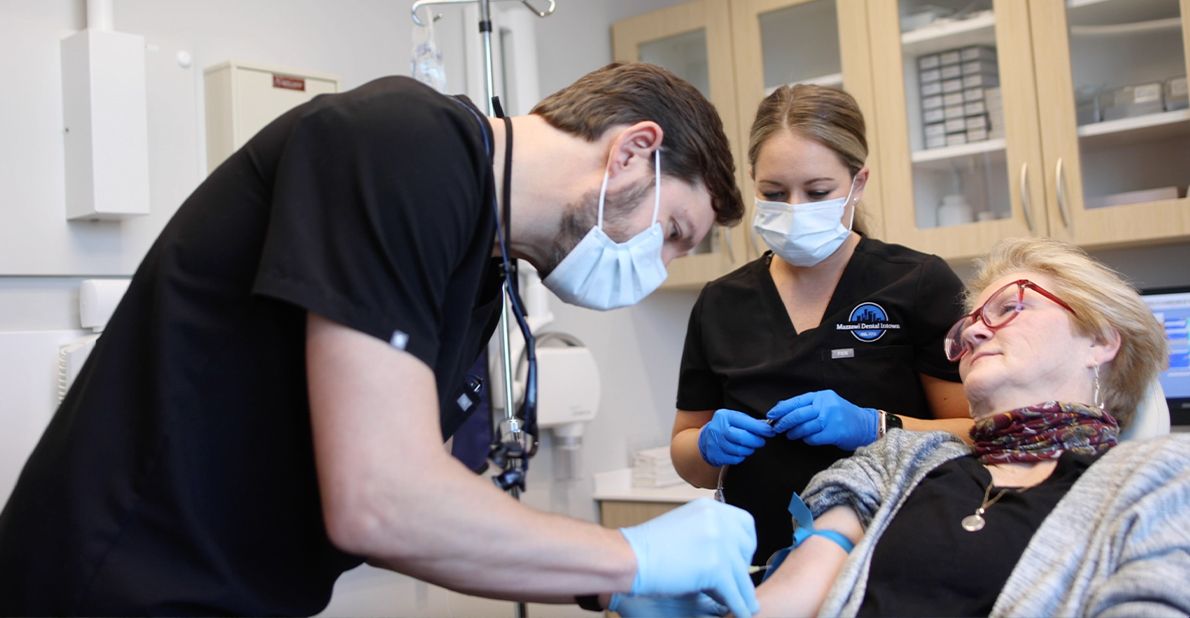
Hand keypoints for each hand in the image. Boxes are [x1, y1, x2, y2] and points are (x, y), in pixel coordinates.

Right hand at [619, 498, 759, 617]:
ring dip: (743, 592)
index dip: (746, 543)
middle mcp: (719, 522)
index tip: (742, 557)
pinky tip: (739, 613)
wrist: (629, 556)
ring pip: (742, 576)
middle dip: (744, 568)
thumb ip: (706, 531)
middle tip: (737, 581)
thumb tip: (725, 551)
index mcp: (711, 508)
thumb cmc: (647, 546)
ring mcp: (720, 544)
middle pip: (746, 551)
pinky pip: (735, 593)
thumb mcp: (683, 525)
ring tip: (746, 604)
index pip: (746, 523)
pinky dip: (738, 606)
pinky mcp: (717, 569)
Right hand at [698, 408, 775, 466]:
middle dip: (755, 441)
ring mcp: (714, 442)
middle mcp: (717, 428)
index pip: (745, 422)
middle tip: (761, 442)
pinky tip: (740, 452)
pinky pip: (734, 459)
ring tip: (750, 446)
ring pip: (738, 450)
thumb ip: (751, 422)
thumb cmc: (725, 427)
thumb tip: (767, 426)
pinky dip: (741, 457)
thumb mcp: (735, 419)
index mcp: (724, 416)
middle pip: (741, 437)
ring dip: (749, 450)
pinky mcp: (715, 455)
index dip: (759, 428)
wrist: (706, 438)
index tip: (769, 431)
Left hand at [766, 390, 877, 450]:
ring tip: (790, 435)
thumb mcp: (826, 403)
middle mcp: (826, 405)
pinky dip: (807, 440)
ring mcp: (831, 419)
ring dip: (793, 433)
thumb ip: (807, 405)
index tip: (771, 415)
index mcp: (822, 396)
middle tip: (776, 428)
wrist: (865, 425)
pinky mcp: (834, 433)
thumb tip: (782, 408)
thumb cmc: (842, 415)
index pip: (796, 401)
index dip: (781, 409)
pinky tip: (806, 439)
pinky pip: (813, 438)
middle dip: (783, 422)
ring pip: (804, 427)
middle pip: (798, 414)